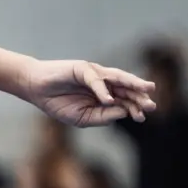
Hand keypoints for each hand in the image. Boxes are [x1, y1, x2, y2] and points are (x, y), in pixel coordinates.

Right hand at [23, 60, 154, 127]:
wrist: (35, 90)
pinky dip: (102, 90)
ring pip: (118, 78)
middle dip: (139, 96)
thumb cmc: (57, 103)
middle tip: (151, 105)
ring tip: (145, 90)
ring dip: (132, 84)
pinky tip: (108, 100)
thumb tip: (123, 112)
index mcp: (104, 95)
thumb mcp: (82, 118)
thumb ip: (102, 116)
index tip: (141, 118)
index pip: (124, 101)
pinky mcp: (82, 68)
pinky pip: (96, 80)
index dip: (133, 108)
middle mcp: (103, 82)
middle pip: (126, 88)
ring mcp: (94, 74)